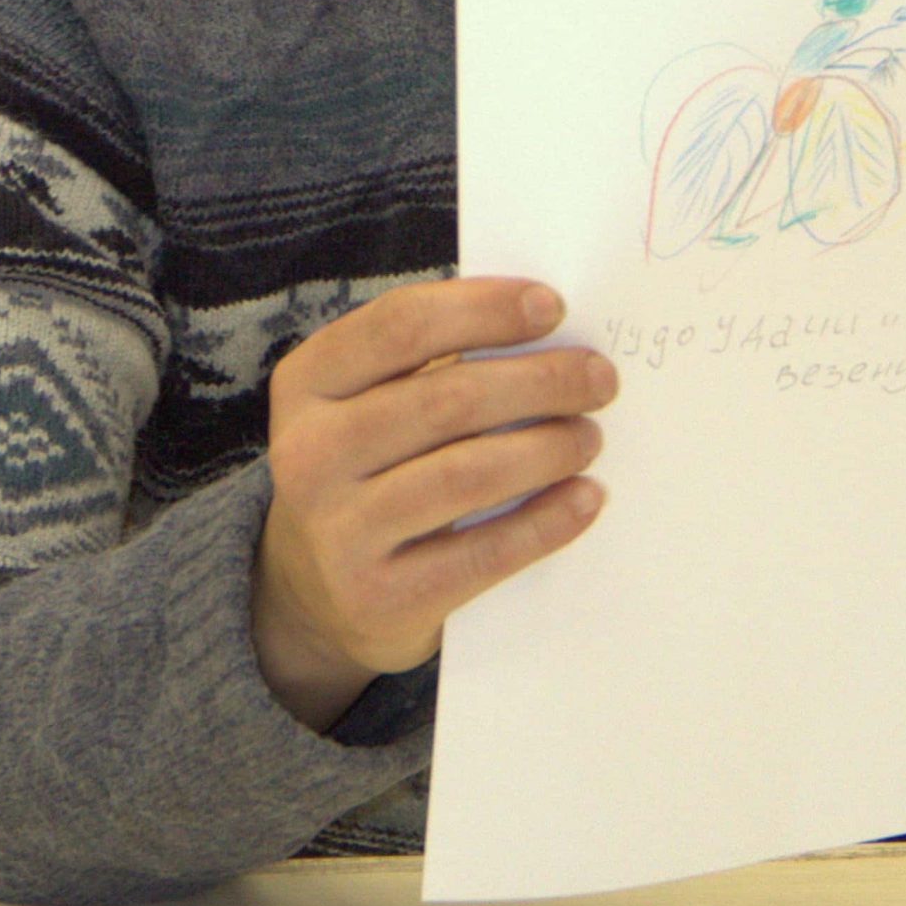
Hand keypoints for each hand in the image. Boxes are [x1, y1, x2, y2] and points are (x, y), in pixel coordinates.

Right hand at [251, 277, 616, 730]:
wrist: (318, 594)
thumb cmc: (370, 468)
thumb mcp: (369, 403)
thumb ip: (434, 364)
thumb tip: (549, 338)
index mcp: (307, 382)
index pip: (401, 325)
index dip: (483, 309)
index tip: (551, 306)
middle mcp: (308, 454)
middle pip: (446, 398)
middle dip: (538, 382)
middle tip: (598, 378)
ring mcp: (337, 532)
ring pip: (466, 474)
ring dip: (546, 448)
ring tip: (590, 437)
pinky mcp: (379, 598)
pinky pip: (481, 554)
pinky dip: (544, 522)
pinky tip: (584, 499)